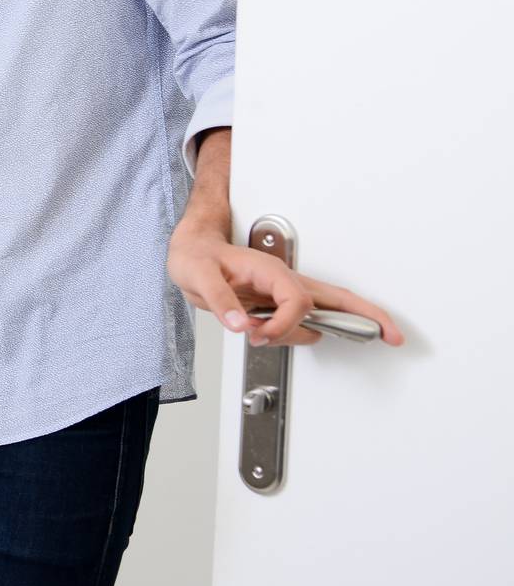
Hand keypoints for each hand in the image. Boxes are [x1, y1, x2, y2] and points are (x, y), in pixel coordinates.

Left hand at [167, 209, 405, 347]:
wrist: (191, 249)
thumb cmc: (197, 256)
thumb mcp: (199, 276)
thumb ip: (220, 301)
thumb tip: (238, 324)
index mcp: (271, 272)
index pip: (298, 303)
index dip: (284, 325)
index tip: (259, 334)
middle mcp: (285, 281)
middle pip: (338, 300)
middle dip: (368, 316)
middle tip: (394, 335)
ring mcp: (286, 293)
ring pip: (317, 320)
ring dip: (296, 335)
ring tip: (258, 333)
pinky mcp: (280, 304)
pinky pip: (302, 323)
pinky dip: (292, 335)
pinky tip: (268, 334)